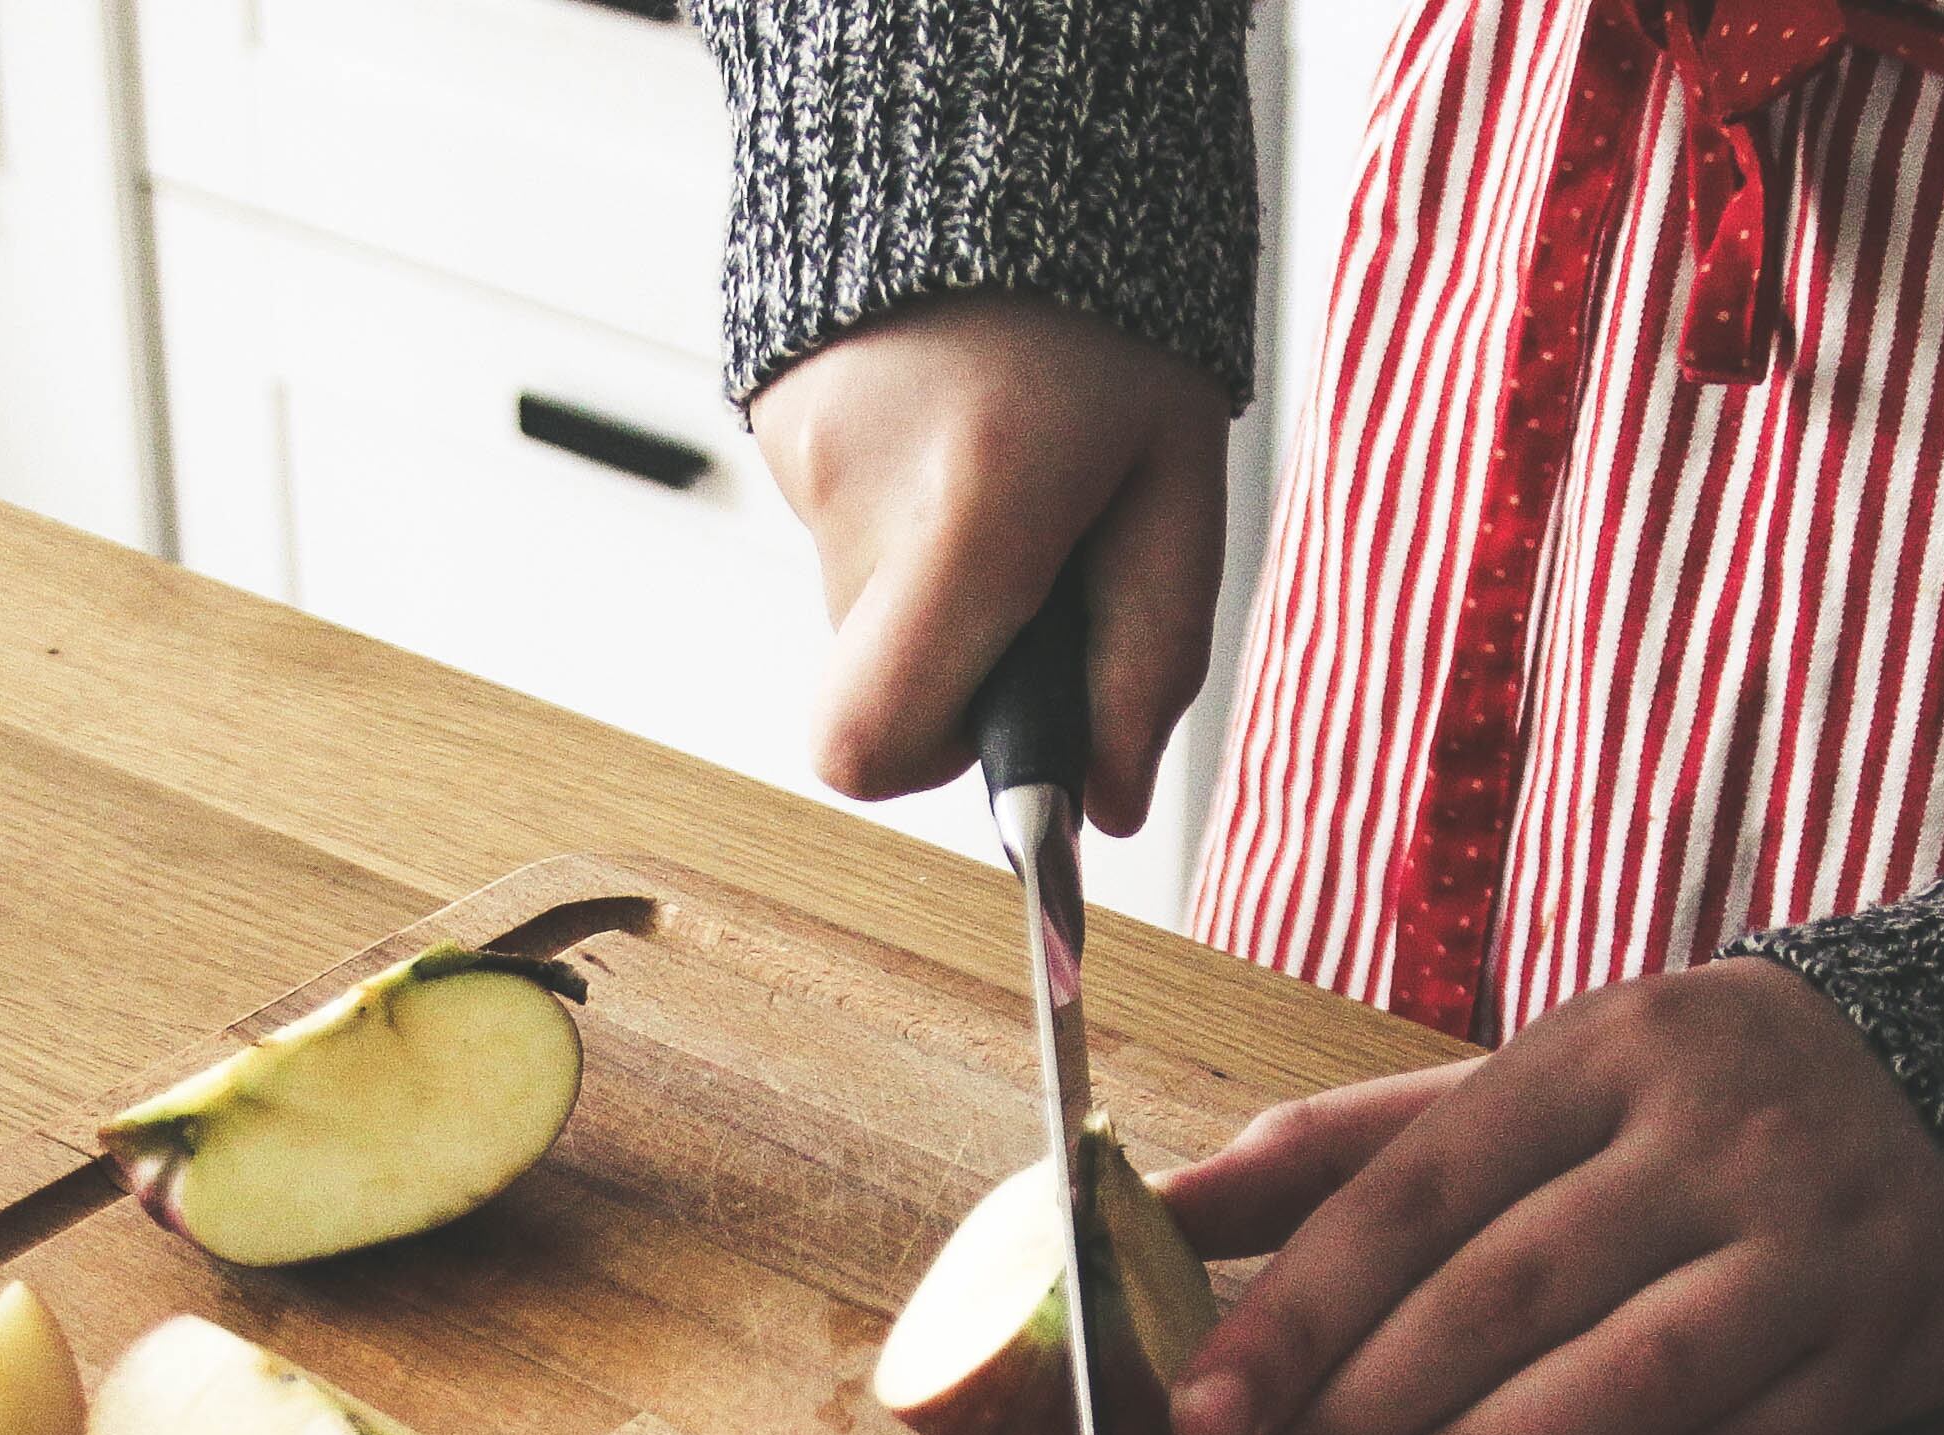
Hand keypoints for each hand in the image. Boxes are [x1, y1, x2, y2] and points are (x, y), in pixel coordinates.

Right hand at [748, 290, 1229, 834]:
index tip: (1004, 720)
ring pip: (861, 596)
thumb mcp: (1176, 480)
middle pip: (874, 677)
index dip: (934, 767)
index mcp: (972, 510)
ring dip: (937, 565)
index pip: (870, 744)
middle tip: (1035, 559)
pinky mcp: (768, 417)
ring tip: (1004, 455)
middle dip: (958, 655)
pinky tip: (953, 417)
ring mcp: (795, 451)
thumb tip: (1106, 800)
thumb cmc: (1110, 308)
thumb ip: (1150, 653)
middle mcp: (859, 490)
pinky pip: (840, 519)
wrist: (999, 124)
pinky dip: (900, 501)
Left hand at [1153, 958, 1943, 1434]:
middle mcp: (1712, 1145)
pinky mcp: (1875, 1360)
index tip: (1194, 1415)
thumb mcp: (1534, 1083)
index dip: (1294, 1314)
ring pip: (1616, 1388)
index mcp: (1604, 1052)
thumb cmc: (1694, 1102)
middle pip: (1499, 1301)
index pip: (1416, 1195)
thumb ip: (1350, 1151)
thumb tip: (1156, 1209)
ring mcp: (1806, 1255)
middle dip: (1343, 1423)